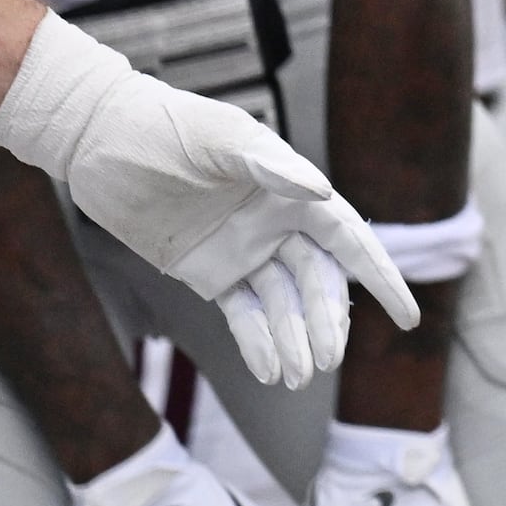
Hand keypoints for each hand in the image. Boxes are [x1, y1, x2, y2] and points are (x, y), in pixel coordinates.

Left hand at [0, 19, 418, 386]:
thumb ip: (269, 165)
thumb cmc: (164, 126)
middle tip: (325, 363)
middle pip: (317, 283)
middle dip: (326, 324)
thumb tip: (322, 194)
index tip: (407, 316)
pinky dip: (258, 343)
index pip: (349, 239)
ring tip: (295, 380)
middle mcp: (275, 223)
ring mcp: (243, 250)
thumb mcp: (216, 138)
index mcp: (290, 190)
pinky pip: (243, 314)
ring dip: (294, 342)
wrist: (99, 140)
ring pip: (283, 305)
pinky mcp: (208, 272)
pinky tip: (270, 371)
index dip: (380, 278)